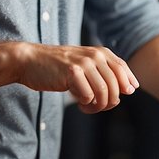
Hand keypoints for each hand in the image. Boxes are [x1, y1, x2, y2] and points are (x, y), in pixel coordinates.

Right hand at [16, 43, 139, 113]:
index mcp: (99, 52)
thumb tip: (129, 89)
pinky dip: (85, 104)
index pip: (122, 68)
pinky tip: (77, 102)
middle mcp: (94, 55)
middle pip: (116, 85)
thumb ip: (104, 73)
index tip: (128, 92)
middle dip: (110, 101)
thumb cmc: (57, 67)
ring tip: (87, 106)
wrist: (30, 61)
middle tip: (98, 106)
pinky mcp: (72, 72)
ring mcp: (83, 63)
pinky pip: (88, 96)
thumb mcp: (84, 65)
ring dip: (97, 106)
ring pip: (104, 92)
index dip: (128, 82)